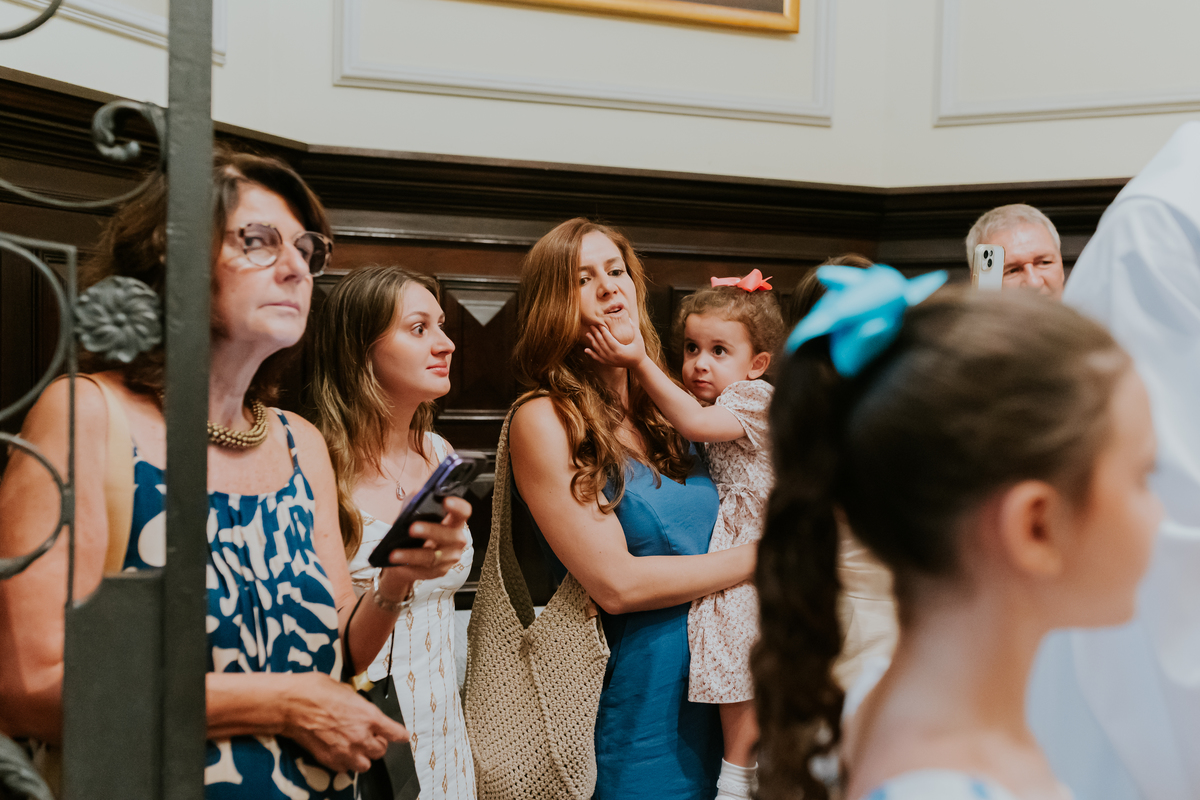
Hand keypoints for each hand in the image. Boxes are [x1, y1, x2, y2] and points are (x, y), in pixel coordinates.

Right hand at [281, 672, 407, 772]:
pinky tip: (341, 752)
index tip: (403, 736)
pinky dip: (346, 763)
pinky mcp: (330, 760)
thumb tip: (360, 709)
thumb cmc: (316, 691)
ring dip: (363, 757)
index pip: (394, 732)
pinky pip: (345, 769)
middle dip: (378, 744)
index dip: (400, 735)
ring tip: (356, 748)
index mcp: (369, 716)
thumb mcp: (346, 690)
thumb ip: (358, 704)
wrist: (292, 704)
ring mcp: (345, 750)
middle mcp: (360, 736)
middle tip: (372, 738)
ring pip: (365, 764)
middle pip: (381, 751)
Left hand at [376, 495, 471, 597]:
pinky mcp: (438, 572)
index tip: (446, 501)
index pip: (464, 512)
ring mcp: (449, 558)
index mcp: (455, 521)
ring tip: (393, 554)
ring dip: (412, 555)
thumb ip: (418, 500)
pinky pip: (423, 572)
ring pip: (432, 557)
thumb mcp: (416, 509)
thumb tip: (416, 494)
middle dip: (431, 531)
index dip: (458, 506)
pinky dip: (408, 569)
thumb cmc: (416, 524)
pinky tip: (395, 566)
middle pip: (451, 536)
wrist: (411, 550)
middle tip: (412, 528)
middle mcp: (457, 540)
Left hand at [583, 323, 645, 368]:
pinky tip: (586, 350)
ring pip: (598, 350)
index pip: (609, 339)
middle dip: (596, 334)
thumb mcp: (639, 339)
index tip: (599, 324)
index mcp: (620, 350)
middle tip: (591, 325)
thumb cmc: (639, 350)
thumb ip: (634, 328)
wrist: (638, 364)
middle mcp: (613, 356)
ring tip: (587, 334)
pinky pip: (598, 358)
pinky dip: (592, 354)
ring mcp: (610, 360)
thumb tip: (629, 317)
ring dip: (592, 341)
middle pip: (602, 343)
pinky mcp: (609, 363)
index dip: (603, 331)